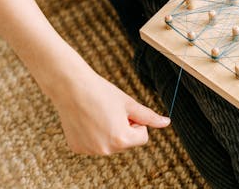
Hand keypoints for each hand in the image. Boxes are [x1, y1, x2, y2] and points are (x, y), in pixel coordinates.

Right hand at [48, 63, 169, 155]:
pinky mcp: (77, 148)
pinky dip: (94, 134)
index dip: (137, 122)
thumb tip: (166, 123)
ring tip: (98, 114)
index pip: (143, 137)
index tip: (125, 111)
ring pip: (111, 144)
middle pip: (127, 142)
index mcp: (122, 139)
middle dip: (124, 128)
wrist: (71, 87)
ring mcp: (89, 151)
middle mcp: (105, 150)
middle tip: (110, 111)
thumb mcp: (129, 104)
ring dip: (110, 132)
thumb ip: (149, 117)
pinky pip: (95, 144)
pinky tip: (87, 120)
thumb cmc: (102, 93)